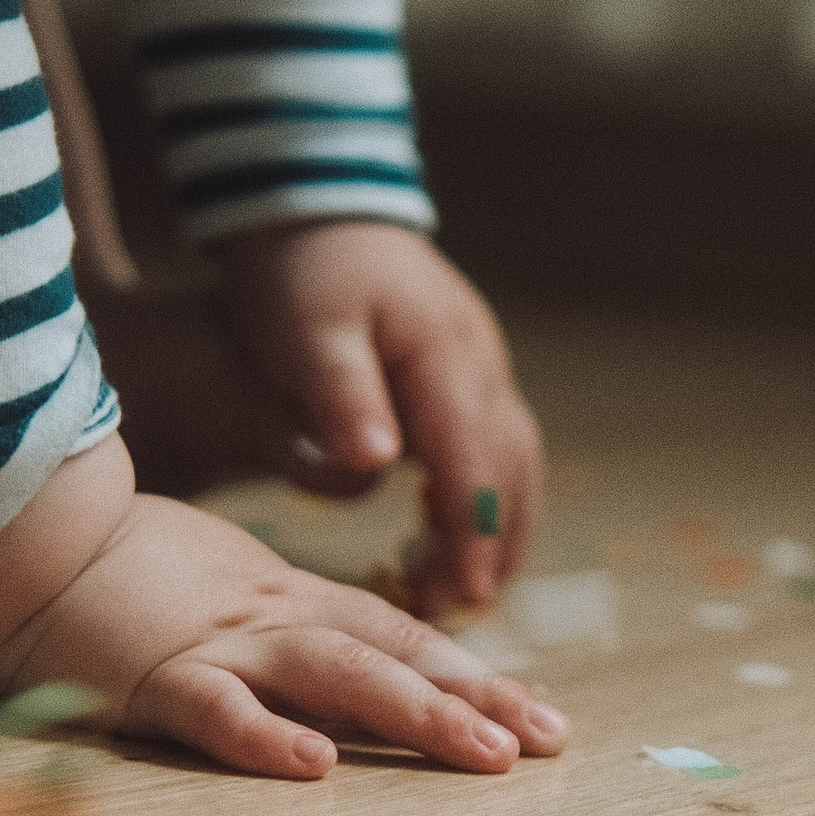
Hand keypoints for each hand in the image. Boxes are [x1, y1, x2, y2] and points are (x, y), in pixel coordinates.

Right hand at [0, 438, 567, 783]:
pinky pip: (214, 710)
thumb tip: (329, 694)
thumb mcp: (209, 589)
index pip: (399, 638)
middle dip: (475, 702)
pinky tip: (314, 766)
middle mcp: (268, 619)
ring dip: (415, 717)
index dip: (473, 677)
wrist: (6, 525)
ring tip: (486, 756)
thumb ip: (268, 624)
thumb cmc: (98, 566)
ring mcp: (214, 644)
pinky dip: (264, 736)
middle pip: (390, 658)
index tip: (541, 720)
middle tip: (548, 746)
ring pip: (334, 678)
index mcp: (282, 600)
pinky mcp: (148, 673)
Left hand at [214, 223, 542, 615]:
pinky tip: (443, 531)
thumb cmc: (300, 270)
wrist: (314, 205)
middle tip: (456, 610)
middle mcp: (478, 363)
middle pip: (511, 471)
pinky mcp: (467, 373)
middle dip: (493, 545)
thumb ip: (340, 396)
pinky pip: (493, 447)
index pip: (471, 461)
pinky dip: (483, 498)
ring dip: (497, 528)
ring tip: (457, 589)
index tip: (462, 595)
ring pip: (513, 463)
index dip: (471, 533)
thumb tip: (374, 465)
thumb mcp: (306, 330)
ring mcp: (481, 366)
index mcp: (442, 354)